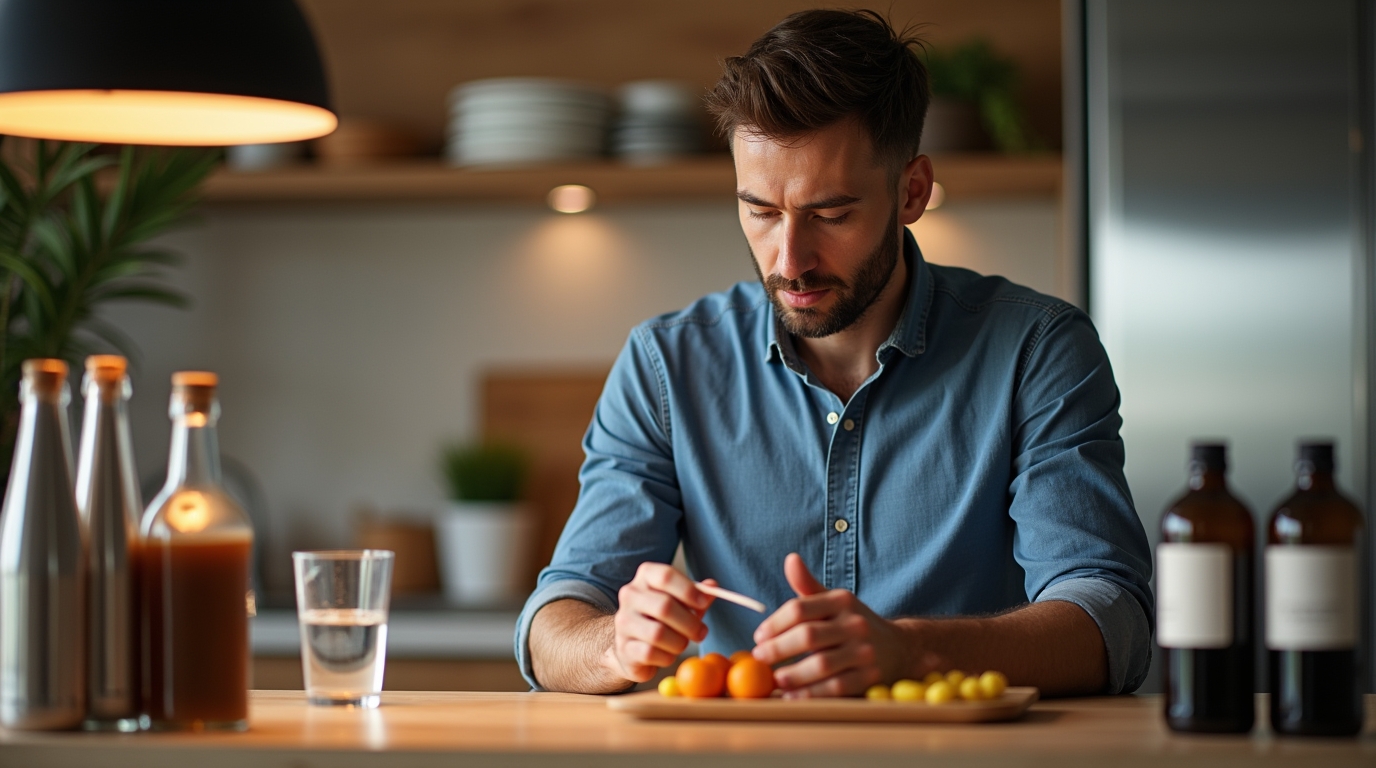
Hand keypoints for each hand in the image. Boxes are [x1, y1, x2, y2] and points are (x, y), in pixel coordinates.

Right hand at [603, 562, 715, 682]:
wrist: (632, 647)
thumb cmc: (661, 619)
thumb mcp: (681, 602)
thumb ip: (697, 594)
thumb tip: (713, 587)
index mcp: (645, 577)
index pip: (666, 576)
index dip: (688, 590)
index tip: (703, 603)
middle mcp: (630, 595)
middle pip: (664, 606)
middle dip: (690, 623)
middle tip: (701, 632)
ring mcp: (623, 621)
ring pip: (657, 633)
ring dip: (679, 642)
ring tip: (682, 643)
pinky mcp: (624, 647)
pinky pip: (650, 653)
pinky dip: (666, 657)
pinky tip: (667, 654)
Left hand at [751, 553, 906, 696]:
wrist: (899, 647)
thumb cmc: (852, 623)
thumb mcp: (833, 601)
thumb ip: (808, 584)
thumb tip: (790, 559)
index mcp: (842, 601)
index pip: (800, 608)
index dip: (774, 623)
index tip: (759, 636)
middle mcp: (855, 624)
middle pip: (808, 636)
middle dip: (778, 649)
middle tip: (759, 658)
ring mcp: (864, 652)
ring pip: (821, 664)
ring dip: (793, 674)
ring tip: (774, 680)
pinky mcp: (869, 677)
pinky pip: (836, 687)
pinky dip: (811, 693)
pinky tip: (794, 696)